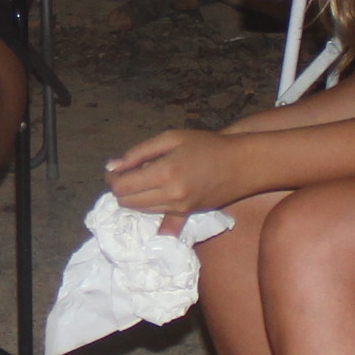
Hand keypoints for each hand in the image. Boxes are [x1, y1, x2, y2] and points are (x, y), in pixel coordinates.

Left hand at [105, 128, 246, 217]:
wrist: (241, 164)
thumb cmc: (207, 145)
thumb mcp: (171, 138)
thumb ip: (139, 152)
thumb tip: (113, 166)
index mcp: (165, 173)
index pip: (123, 187)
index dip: (113, 179)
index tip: (115, 168)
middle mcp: (170, 196)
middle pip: (127, 202)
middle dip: (120, 189)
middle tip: (127, 173)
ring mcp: (179, 209)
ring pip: (140, 210)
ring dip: (134, 197)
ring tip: (144, 178)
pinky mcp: (186, 215)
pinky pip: (157, 216)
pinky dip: (149, 205)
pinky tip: (154, 192)